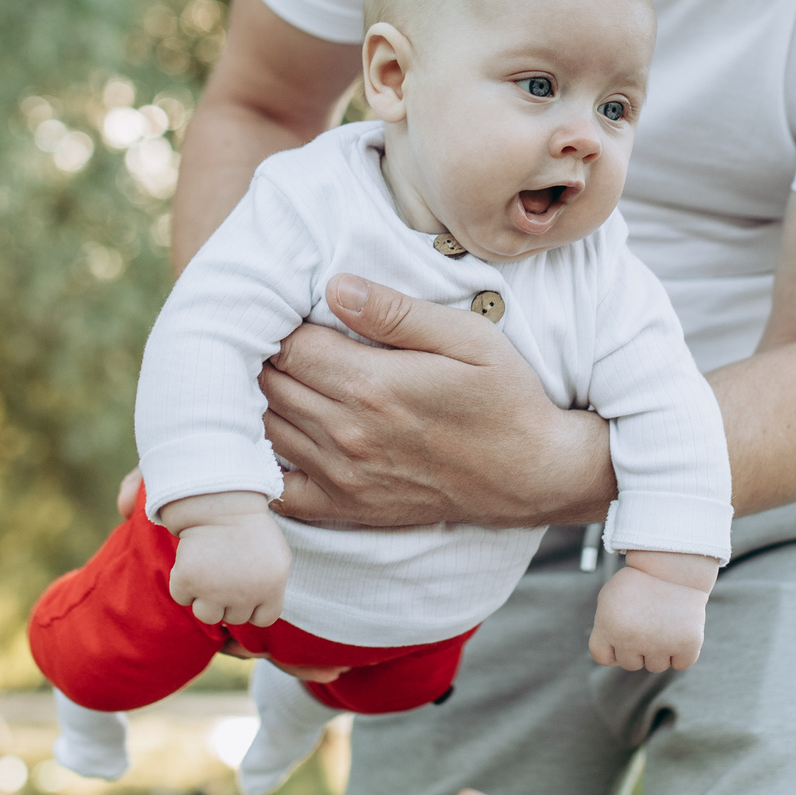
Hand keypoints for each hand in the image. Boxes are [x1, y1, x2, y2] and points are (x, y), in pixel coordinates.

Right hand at [162, 492, 289, 625]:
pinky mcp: (187, 581)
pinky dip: (183, 583)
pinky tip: (193, 562)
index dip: (254, 605)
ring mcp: (215, 590)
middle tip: (226, 569)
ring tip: (209, 571)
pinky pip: (182, 597)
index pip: (263, 618)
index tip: (247, 586)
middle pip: (233, 617)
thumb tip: (256, 616)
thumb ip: (272, 588)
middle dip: (229, 598)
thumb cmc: (249, 528)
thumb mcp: (276, 557)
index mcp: (272, 587)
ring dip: (205, 597)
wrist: (219, 501)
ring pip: (207, 615)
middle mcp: (245, 594)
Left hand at [262, 273, 614, 528]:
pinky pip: (278, 489)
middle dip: (267, 356)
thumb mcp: (468, 337)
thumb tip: (334, 287)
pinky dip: (264, 463)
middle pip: (268, 385)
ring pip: (264, 429)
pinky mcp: (347, 507)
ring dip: (262, 401)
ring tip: (282, 377)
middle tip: (283, 339)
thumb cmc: (505, 399)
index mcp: (372, 385)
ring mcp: (344, 476)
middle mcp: (348, 434)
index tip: (298, 313)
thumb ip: (397, 312)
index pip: (288, 345)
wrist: (533, 474)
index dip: (283, 323)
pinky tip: (279, 435)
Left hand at [587, 552, 714, 671]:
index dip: (612, 648)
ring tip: (663, 621)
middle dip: (638, 647)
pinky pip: (680, 663)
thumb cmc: (641, 582)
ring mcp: (660, 644)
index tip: (622, 633)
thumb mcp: (611, 597)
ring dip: (660, 649)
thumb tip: (613, 658)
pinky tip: (680, 629)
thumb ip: (605, 627)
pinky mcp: (687, 644)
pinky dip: (682, 651)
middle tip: (647, 621)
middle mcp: (631, 639)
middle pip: (630, 663)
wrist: (675, 565)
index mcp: (608, 626)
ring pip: (656, 666)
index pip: (603, 656)